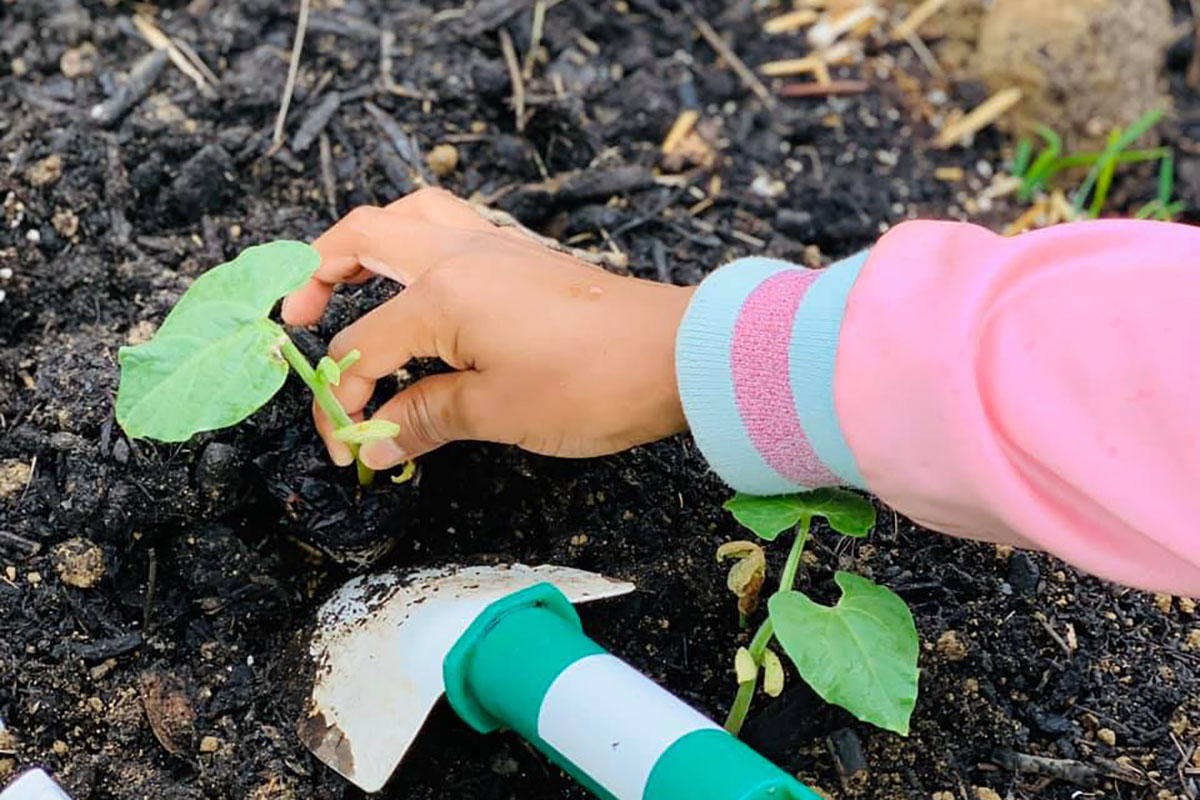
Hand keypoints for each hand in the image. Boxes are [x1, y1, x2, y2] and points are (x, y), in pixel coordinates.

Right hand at [282, 189, 693, 468]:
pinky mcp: (524, 255)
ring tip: (349, 280)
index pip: (366, 346)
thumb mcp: (497, 411)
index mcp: (442, 291)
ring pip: (410, 215)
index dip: (344, 400)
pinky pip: (451, 226)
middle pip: (364, 237)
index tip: (346, 446)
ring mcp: (496, 245)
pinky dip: (417, 245)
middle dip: (318, 274)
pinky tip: (422, 283)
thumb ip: (425, 419)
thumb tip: (374, 442)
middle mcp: (460, 252)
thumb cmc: (592, 383)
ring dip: (367, 242)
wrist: (678, 355)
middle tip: (300, 317)